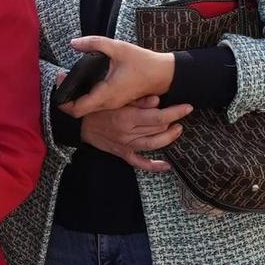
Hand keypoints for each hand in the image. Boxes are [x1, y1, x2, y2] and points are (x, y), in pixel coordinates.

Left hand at [59, 36, 176, 117]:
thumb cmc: (143, 62)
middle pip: (78, 110)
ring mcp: (113, 105)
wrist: (164, 74)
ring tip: (71, 76)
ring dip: (76, 95)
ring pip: (87, 107)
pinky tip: (86, 80)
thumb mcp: (118, 48)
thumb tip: (74, 43)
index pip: (76, 109)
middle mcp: (108, 104)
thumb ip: (95, 43)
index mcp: (106, 94)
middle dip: (66, 96)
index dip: (62, 100)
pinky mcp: (116, 101)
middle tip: (63, 76)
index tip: (60, 82)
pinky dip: (87, 95)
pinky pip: (96, 104)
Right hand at [79, 98, 194, 172]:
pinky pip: (139, 162)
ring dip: (168, 138)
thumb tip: (157, 100)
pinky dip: (153, 166)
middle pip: (158, 130)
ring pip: (153, 145)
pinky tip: (166, 166)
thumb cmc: (96, 106)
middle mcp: (128, 133)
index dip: (175, 112)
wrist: (77, 122)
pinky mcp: (122, 153)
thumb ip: (137, 100)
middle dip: (172, 122)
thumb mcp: (115, 98)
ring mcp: (126, 145)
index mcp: (127, 117)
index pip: (159, 117)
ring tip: (177, 130)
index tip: (187, 107)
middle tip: (179, 113)